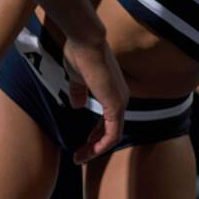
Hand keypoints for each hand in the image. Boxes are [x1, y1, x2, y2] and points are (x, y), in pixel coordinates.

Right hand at [62, 33, 127, 164]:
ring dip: (96, 150)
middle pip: (111, 132)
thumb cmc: (80, 54)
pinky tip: (89, 151)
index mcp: (113, 94)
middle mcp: (121, 100)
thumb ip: (78, 92)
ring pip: (112, 136)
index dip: (95, 135)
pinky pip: (112, 134)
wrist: (85, 40)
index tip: (82, 144)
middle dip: (94, 147)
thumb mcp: (76, 78)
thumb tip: (77, 105)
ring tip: (80, 158)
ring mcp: (121, 104)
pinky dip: (101, 145)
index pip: (108, 121)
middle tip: (79, 156)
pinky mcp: (116, 106)